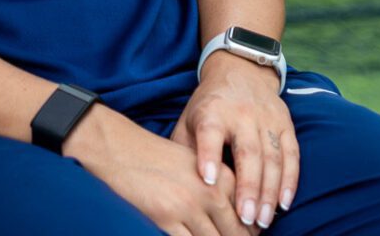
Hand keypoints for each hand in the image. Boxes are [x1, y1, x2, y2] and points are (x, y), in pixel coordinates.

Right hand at [71, 105, 253, 235]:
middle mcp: (212, 192)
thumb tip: (238, 215)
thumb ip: (222, 187)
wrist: (127, 152)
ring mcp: (189, 208)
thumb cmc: (164, 158)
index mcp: (224, 177)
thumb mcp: (202, 165)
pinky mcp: (167, 220)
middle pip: (236, 232)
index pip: (248, 214)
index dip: (252, 230)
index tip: (251, 234)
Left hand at [170, 56, 298, 229]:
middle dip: (248, 187)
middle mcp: (242, 114)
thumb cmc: (208, 107)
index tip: (208, 180)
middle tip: (246, 219)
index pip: (210, 134)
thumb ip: (184, 150)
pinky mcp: (286, 123)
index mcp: (212, 112)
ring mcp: (267, 118)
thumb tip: (178, 187)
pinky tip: (284, 203)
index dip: (209, 156)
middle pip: (248, 152)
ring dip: (270, 191)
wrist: (240, 70)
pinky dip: (290, 180)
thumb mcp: (188, 120)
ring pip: (273, 157)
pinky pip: (292, 154)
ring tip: (263, 220)